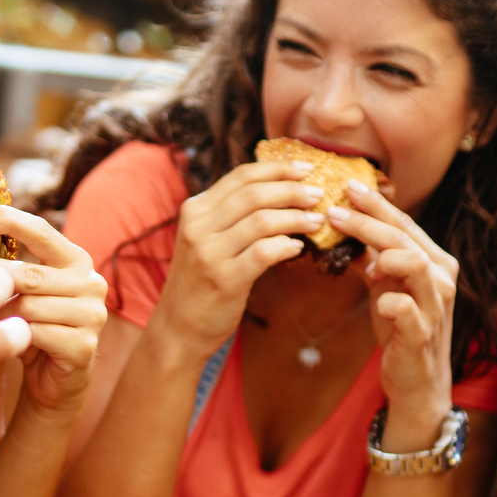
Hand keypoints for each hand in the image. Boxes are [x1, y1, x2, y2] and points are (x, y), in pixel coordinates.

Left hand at [0, 204, 107, 415]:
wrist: (54, 381)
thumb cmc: (33, 327)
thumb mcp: (22, 292)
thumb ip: (9, 267)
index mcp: (77, 261)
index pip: (42, 232)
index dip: (9, 220)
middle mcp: (92, 283)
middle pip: (29, 274)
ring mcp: (92, 316)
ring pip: (30, 306)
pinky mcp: (84, 346)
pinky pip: (36, 334)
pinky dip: (9, 336)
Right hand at [153, 159, 322, 357]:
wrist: (177, 328)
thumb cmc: (200, 282)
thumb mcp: (204, 239)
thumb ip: (229, 216)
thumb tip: (278, 192)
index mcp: (195, 209)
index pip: (241, 176)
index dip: (277, 169)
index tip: (306, 169)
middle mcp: (199, 226)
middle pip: (254, 194)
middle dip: (292, 190)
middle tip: (318, 194)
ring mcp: (209, 253)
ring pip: (262, 221)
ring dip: (296, 218)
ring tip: (316, 221)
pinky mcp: (224, 279)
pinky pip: (264, 252)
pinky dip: (286, 246)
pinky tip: (297, 248)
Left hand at [324, 179, 457, 444]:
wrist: (417, 382)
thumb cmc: (401, 330)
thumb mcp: (384, 287)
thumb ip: (370, 258)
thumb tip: (339, 227)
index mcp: (434, 261)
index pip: (404, 224)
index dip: (376, 205)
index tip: (347, 185)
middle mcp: (441, 278)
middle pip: (404, 237)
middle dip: (368, 221)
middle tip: (334, 209)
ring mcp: (434, 306)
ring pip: (413, 263)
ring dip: (383, 252)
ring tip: (357, 253)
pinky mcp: (422, 334)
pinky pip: (408, 310)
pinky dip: (391, 302)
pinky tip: (378, 302)